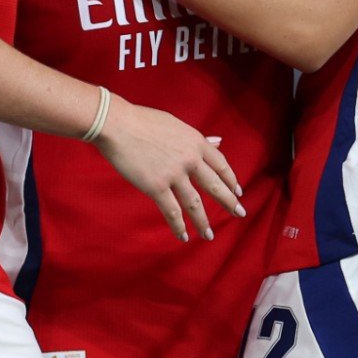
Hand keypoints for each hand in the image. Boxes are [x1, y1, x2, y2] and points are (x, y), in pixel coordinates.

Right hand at [92, 96, 245, 241]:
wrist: (118, 125)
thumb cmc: (143, 121)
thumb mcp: (177, 125)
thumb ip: (198, 139)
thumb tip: (218, 142)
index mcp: (196, 142)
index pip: (221, 165)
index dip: (231, 180)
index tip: (238, 191)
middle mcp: (190, 159)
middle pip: (215, 185)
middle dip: (229, 202)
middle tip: (240, 213)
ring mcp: (174, 174)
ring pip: (195, 204)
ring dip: (203, 222)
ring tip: (208, 235)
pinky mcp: (156, 187)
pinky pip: (172, 211)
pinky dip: (178, 226)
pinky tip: (183, 236)